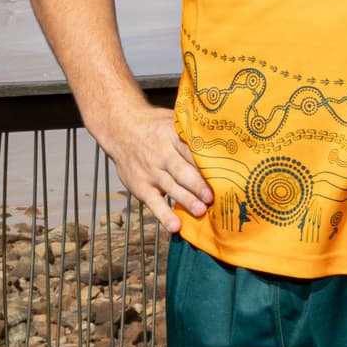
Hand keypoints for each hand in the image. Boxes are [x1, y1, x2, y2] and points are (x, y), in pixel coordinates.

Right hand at [98, 106, 214, 229]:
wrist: (120, 129)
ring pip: (170, 187)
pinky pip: (153, 202)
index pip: (190, 150)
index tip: (222, 174)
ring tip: (200, 211)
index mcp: (172, 136)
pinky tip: (175, 226)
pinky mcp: (141, 187)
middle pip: (181, 170)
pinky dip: (163, 215)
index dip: (204, 163)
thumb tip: (226, 128)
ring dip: (186, 200)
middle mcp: (161, 154)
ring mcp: (150, 172)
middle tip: (212, 197)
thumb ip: (193, 128)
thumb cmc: (154, 126)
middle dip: (197, 185)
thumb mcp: (172, 120)